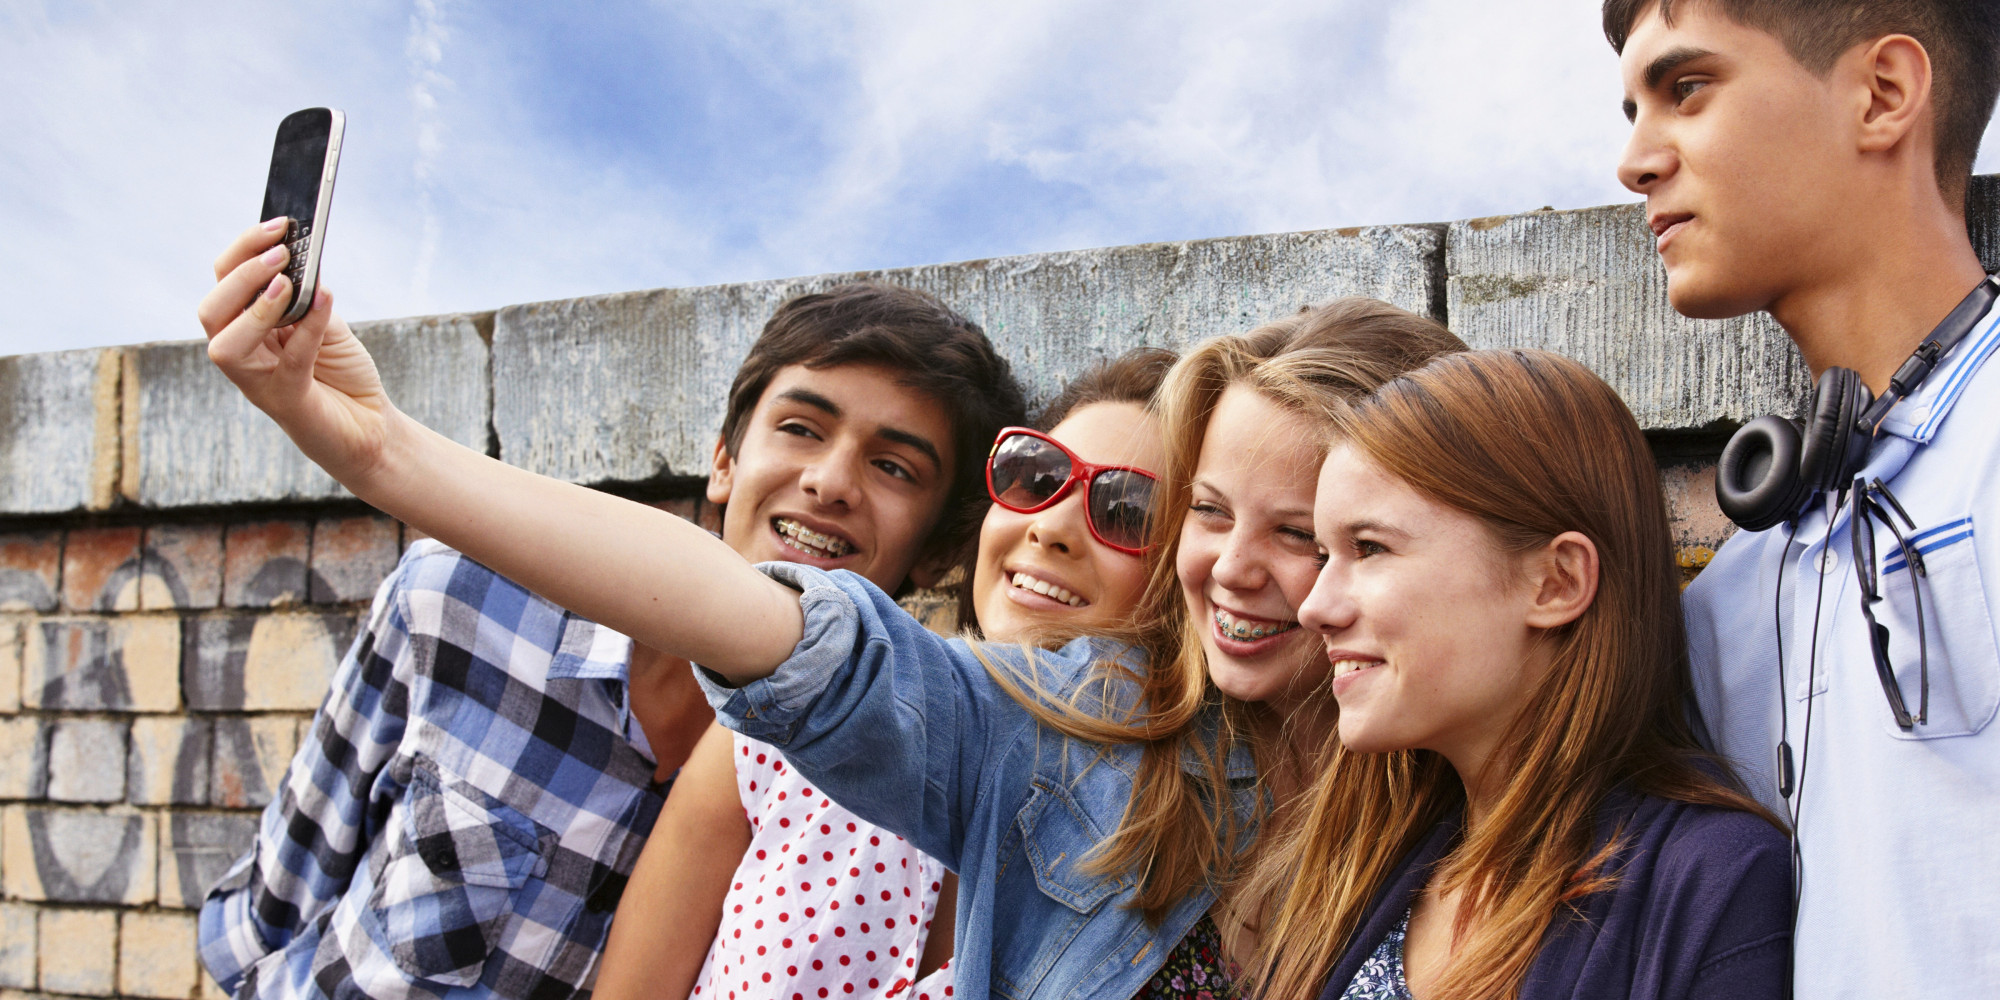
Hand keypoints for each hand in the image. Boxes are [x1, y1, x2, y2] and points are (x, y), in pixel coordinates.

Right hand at [197, 219, 398, 486]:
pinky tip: (324, 301)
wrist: (369, 426)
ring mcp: (258, 381)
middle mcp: (242, 354)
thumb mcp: (325, 321)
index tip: (278, 224)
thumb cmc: (340, 371)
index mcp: (245, 327)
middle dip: (241, 275)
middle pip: (212, 310)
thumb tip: (301, 260)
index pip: (224, 282)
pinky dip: (306, 330)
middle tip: (280, 252)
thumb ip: (307, 295)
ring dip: (254, 306)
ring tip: (286, 280)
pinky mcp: (287, 402)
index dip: (243, 250)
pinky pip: (289, 363)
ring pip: (226, 344)